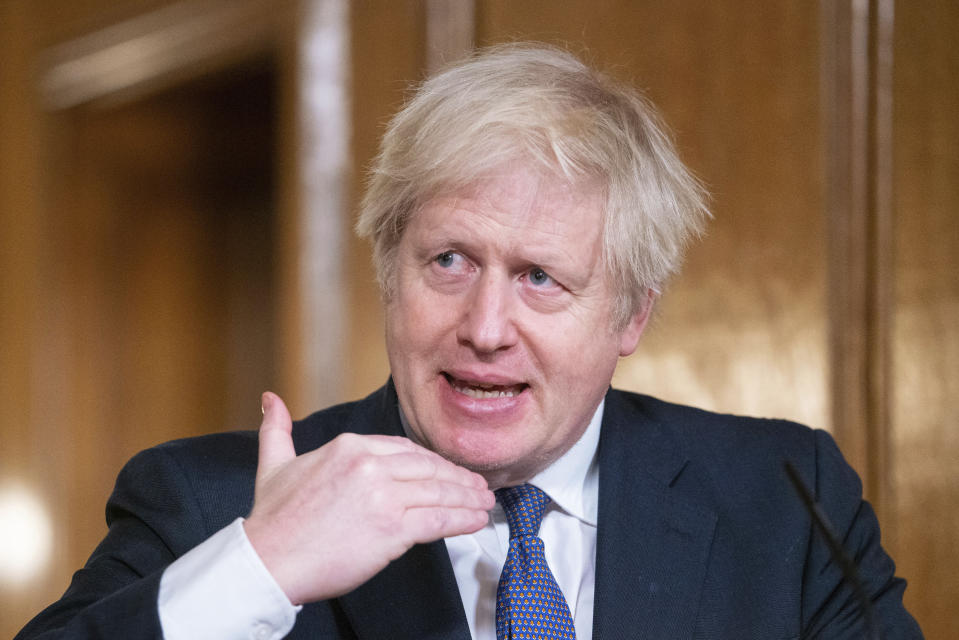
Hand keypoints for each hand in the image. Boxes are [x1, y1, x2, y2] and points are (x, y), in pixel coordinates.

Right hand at [243, 392, 493, 604]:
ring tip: (483, 503)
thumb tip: (270, 398)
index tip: (446, 471)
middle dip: (457, 478)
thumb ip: (277, 429)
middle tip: (477, 486)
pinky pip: (438, 521)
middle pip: (428, 468)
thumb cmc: (272, 521)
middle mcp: (369, 465)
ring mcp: (383, 497)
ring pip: (438, 493)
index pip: (405, 449)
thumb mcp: (274, 464)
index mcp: (349, 447)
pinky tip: (475, 521)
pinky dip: (462, 520)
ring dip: (467, 499)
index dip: (432, 462)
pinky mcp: (392, 529)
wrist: (266, 562)